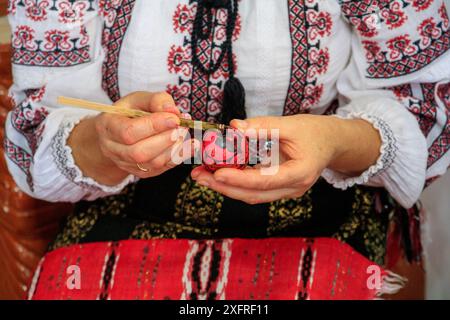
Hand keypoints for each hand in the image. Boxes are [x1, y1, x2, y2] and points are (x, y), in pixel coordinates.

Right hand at [69, 91, 192, 185]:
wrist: (120, 134)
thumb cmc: (129, 113)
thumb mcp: (138, 99)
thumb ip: (155, 100)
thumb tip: (172, 110)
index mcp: (107, 127)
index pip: (129, 132)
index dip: (154, 126)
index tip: (174, 118)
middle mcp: (113, 149)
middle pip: (139, 152)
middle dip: (165, 139)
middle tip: (182, 127)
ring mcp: (126, 164)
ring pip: (152, 163)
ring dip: (174, 148)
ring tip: (184, 132)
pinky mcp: (142, 173)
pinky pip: (162, 169)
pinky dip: (179, 157)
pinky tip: (191, 146)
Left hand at [191, 114, 380, 203]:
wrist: (333, 143)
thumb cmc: (316, 132)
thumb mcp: (291, 124)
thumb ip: (263, 126)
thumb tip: (233, 127)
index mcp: (300, 174)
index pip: (265, 181)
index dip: (239, 179)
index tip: (217, 174)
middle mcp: (293, 188)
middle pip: (253, 195)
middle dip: (224, 188)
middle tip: (198, 176)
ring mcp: (286, 191)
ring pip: (252, 195)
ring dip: (226, 187)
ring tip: (201, 175)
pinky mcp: (279, 188)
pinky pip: (255, 190)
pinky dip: (235, 183)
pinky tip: (218, 173)